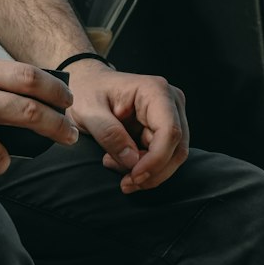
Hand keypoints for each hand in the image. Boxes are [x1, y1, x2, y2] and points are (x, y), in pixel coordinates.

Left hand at [65, 60, 189, 191]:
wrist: (87, 83)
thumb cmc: (87, 90)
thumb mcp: (88, 110)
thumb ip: (109, 133)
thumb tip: (133, 160)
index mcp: (155, 90)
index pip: (169, 131)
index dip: (156, 160)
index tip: (134, 176)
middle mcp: (171, 102)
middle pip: (175, 148)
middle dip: (151, 171)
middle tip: (123, 181)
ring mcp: (171, 116)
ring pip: (172, 157)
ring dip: (146, 172)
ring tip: (112, 164)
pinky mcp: (165, 130)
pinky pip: (163, 157)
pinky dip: (143, 167)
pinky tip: (119, 161)